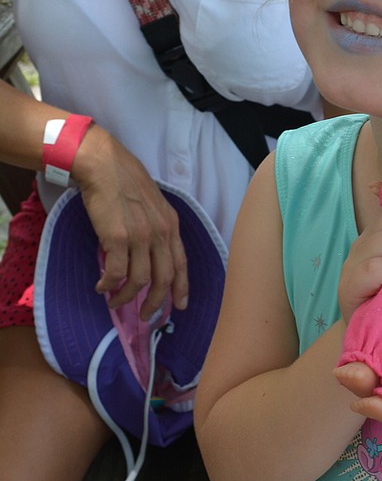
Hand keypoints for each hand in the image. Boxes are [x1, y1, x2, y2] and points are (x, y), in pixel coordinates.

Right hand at [73, 126, 187, 317]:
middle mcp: (160, 233)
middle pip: (164, 279)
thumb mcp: (153, 203)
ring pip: (140, 281)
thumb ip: (156, 227)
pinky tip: (102, 286)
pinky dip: (109, 285)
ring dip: (127, 298)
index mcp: (171, 224)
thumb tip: (148, 252)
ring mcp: (140, 236)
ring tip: (115, 302)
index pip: (181, 263)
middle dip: (156, 302)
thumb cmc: (125, 180)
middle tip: (146, 316)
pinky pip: (116, 273)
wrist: (104, 165)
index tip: (179, 306)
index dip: (181, 288)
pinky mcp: (117, 238)